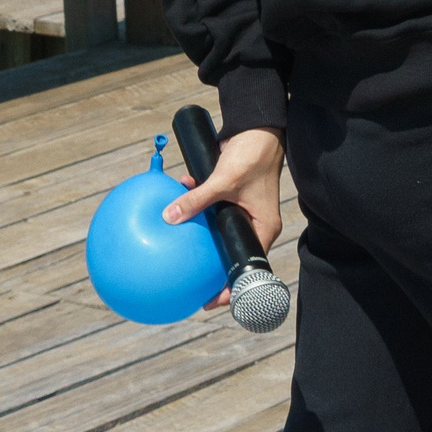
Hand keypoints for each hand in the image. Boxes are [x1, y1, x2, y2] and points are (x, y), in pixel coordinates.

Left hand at [165, 125, 285, 300]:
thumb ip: (196, 200)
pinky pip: (207, 212)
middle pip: (229, 253)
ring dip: (195, 234)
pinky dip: (191, 209)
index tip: (209, 302)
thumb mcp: (224, 180)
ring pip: (215, 233)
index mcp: (263, 227)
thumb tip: (168, 217)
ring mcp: (240, 212)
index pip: (247, 265)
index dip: (230, 287)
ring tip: (174, 252)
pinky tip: (173, 206)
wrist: (255, 129)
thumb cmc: (251, 157)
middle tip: (188, 286)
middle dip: (208, 266)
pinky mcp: (227, 200)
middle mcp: (252, 223)